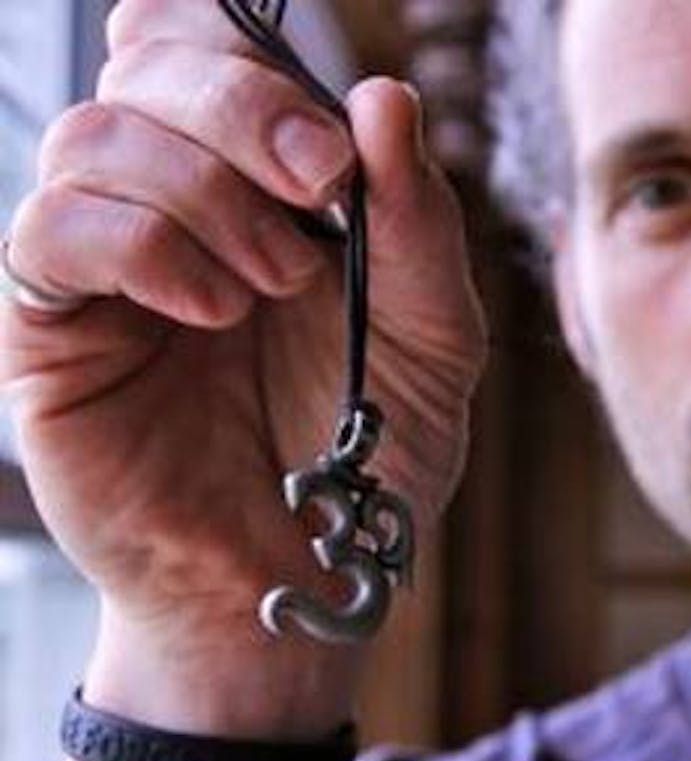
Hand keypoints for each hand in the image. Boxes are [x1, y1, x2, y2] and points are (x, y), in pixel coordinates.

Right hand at [0, 0, 484, 739]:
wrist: (304, 571)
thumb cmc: (368, 452)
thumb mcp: (435, 335)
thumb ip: (418, 219)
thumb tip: (383, 95)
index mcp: (260, 182)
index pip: (204, 42)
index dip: (245, 45)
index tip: (332, 140)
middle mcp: (173, 200)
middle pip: (148, 61)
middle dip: (243, 105)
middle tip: (319, 185)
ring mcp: (105, 260)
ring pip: (96, 133)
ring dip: (205, 192)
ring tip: (276, 284)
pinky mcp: (50, 328)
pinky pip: (51, 229)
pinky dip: (144, 247)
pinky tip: (213, 308)